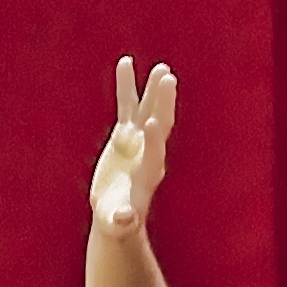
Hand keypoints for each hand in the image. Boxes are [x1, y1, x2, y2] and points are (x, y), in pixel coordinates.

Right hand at [90, 56, 175, 236]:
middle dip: (163, 104)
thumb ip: (121, 221)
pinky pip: (127, 105)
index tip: (152, 123)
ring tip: (162, 68)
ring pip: (147, 110)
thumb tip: (124, 219)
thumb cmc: (117, 222)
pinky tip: (126, 62)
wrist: (117, 213)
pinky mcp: (126, 134)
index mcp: (147, 173)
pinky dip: (127, 86)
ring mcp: (138, 140)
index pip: (154, 153)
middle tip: (169, 80)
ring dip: (154, 90)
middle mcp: (148, 152)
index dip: (153, 140)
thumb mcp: (117, 224)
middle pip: (159, 125)